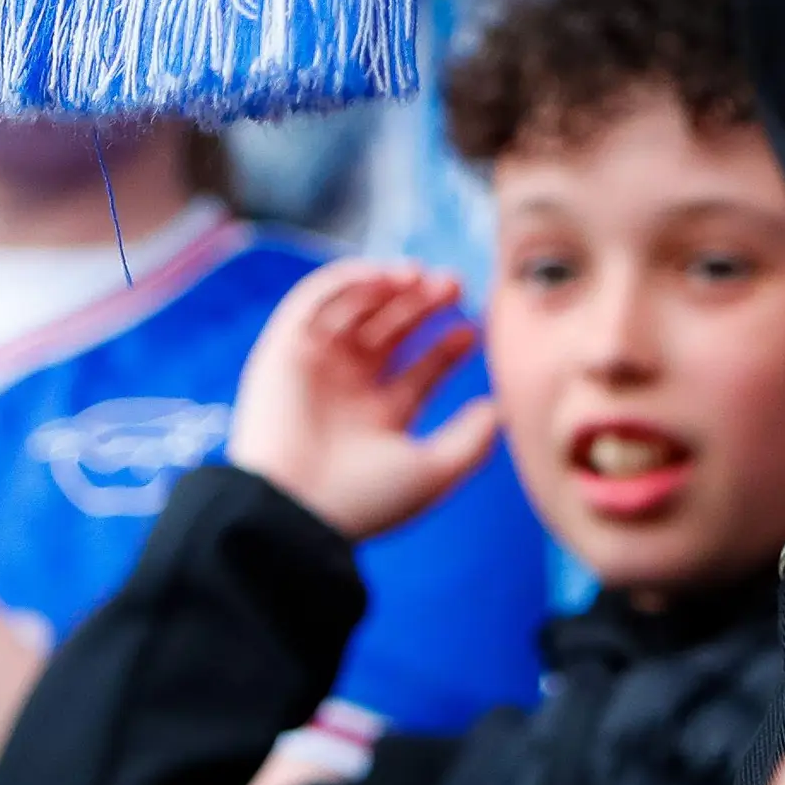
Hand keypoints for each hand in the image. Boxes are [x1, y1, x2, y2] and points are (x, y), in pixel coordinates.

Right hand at [227, 261, 500, 543]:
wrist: (290, 508)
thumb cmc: (363, 497)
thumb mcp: (432, 472)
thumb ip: (472, 440)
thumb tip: (502, 409)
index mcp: (379, 420)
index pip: (420, 371)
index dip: (448, 346)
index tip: (473, 329)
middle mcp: (347, 391)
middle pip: (390, 332)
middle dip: (422, 305)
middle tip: (454, 286)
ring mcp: (315, 368)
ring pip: (356, 311)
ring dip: (389, 287)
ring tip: (421, 276)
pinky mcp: (283, 350)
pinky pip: (313, 301)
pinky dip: (348, 281)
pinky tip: (385, 278)